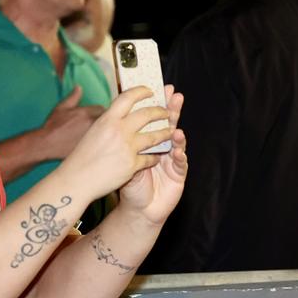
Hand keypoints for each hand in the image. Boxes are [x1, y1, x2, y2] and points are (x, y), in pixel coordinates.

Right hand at [40, 86, 104, 159]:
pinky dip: (97, 143)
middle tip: (92, 126)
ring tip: (92, 136)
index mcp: (87, 113)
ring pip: (105, 133)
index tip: (92, 116)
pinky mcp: (92, 148)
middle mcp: (93, 125)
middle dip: (101, 122)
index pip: (102, 109)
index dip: (97, 112)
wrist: (46, 144)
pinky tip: (89, 144)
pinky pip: (100, 144)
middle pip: (106, 121)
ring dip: (101, 133)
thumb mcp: (61, 108)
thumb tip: (79, 88)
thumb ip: (73, 97)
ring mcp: (94, 138)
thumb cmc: (52, 126)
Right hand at [59, 86, 169, 199]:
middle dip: (161, 112)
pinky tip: (156, 157)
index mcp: (107, 119)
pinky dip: (155, 157)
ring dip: (165, 133)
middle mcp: (119, 130)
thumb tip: (120, 113)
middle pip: (147, 114)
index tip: (150, 91)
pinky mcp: (132, 164)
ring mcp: (127, 147)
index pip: (129, 97)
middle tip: (166, 112)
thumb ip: (109, 120)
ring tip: (170, 132)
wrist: (76, 180)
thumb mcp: (92, 130)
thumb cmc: (80, 157)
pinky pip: (150, 158)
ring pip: (155, 136)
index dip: (142, 91)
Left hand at [118, 88, 187, 224]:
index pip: (153, 117)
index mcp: (148, 140)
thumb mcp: (122, 161)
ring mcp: (172, 159)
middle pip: (169, 124)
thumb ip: (124, 142)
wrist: (137, 210)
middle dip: (171, 109)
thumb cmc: (129, 185)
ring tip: (174, 125)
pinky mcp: (178, 175)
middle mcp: (163, 147)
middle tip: (174, 96)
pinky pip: (180, 163)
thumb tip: (116, 119)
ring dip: (177, 132)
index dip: (157, 102)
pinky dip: (180, 155)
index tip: (158, 87)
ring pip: (178, 141)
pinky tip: (178, 150)